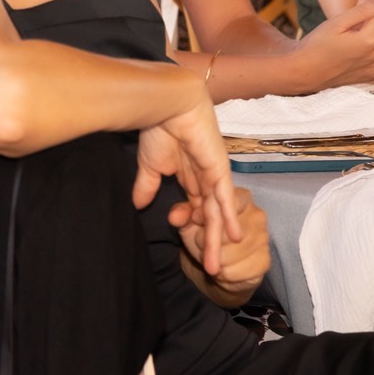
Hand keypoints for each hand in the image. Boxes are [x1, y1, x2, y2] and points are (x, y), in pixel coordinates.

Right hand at [134, 89, 241, 274]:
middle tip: (209, 269)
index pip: (194, 206)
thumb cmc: (158, 129)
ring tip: (216, 265)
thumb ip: (147, 185)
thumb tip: (138, 205)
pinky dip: (229, 218)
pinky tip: (234, 237)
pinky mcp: (218, 170)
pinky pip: (224, 199)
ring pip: (215, 214)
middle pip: (208, 216)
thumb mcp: (149, 165)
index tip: (183, 240)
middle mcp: (204, 177)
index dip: (190, 225)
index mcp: (188, 175)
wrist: (166, 105)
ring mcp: (213, 175)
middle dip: (208, 242)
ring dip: (215, 239)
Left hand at [176, 188, 268, 296]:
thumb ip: (182, 215)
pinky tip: (225, 270)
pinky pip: (232, 272)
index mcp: (242, 198)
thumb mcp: (190, 223)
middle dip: (205, 243)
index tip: (196, 221)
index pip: (222, 206)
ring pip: (226, 255)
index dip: (204, 218)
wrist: (218, 267)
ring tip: (215, 258)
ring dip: (213, 261)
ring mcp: (263, 239)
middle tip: (204, 245)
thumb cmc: (205, 238)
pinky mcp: (264, 261)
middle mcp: (257, 216)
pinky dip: (222, 275)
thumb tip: (174, 216)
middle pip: (223, 233)